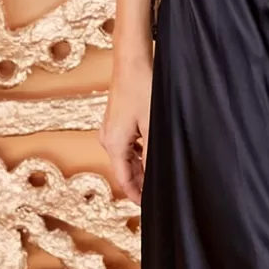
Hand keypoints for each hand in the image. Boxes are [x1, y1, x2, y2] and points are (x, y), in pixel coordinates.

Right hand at [100, 57, 151, 201]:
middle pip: (125, 170)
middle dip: (142, 182)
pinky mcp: (116, 120)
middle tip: (161, 193)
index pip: (124, 180)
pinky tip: (154, 153)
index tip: (150, 207)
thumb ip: (153, 153)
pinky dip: (140, 153)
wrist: (132, 61)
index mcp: (113, 144)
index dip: (137, 196)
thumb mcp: (153, 125)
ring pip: (128, 157)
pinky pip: (128, 145)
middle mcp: (107, 138)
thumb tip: (156, 176)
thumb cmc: (142, 88)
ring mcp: (110, 129)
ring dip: (143, 167)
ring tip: (162, 175)